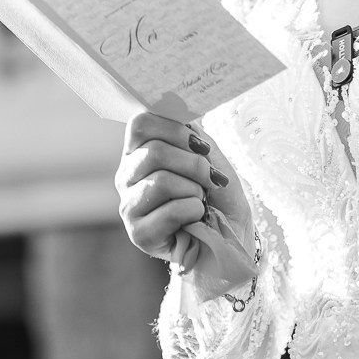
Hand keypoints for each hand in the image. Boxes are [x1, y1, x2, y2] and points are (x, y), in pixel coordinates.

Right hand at [115, 112, 247, 264]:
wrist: (231, 234)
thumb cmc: (217, 193)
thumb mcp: (208, 155)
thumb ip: (190, 135)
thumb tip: (183, 124)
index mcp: (138, 152)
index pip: (140, 124)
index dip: (174, 130)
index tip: (200, 147)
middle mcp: (126, 177)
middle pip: (153, 152)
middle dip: (193, 164)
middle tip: (209, 178)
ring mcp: (129, 206)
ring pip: (161, 181)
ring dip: (194, 190)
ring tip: (200, 200)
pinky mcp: (139, 234)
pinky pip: (170, 211)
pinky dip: (194, 211)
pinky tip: (196, 218)